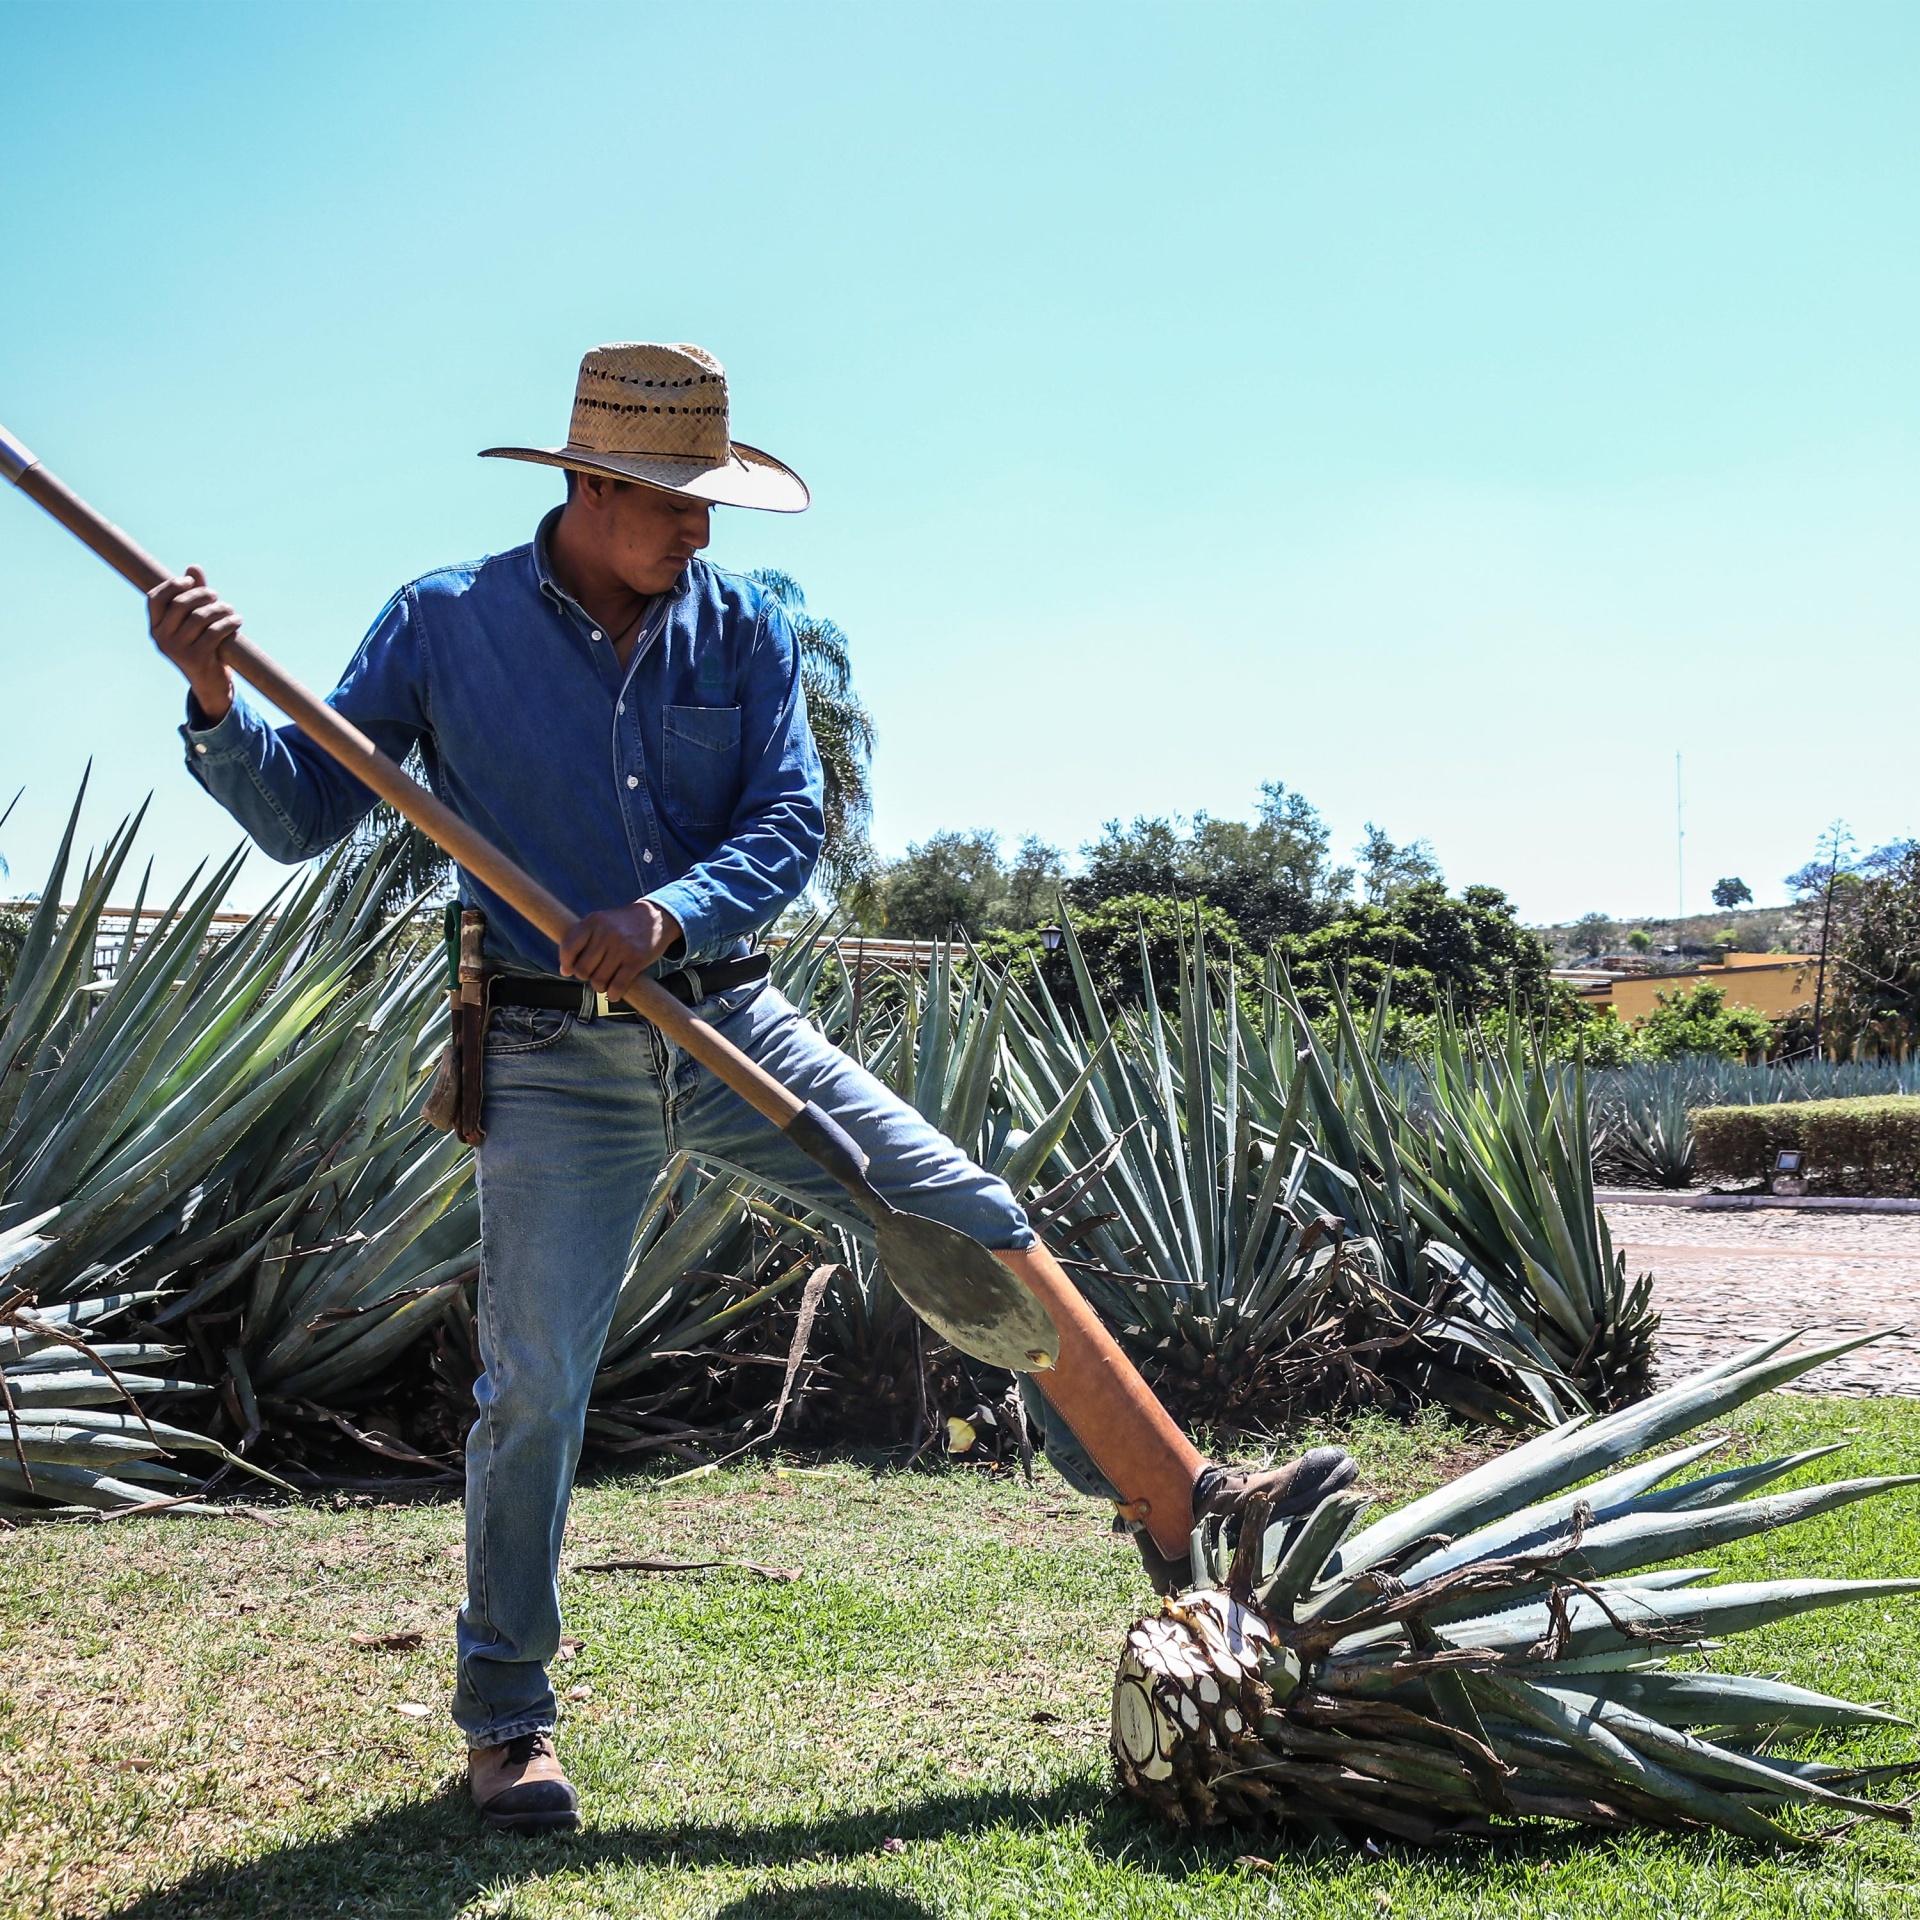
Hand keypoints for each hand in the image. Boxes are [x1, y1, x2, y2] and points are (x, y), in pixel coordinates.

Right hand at [149, 565, 239, 721]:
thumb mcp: (194, 621)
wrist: (210, 683)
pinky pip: (214, 633)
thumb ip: (193, 595)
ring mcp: (177, 650)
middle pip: (180, 604)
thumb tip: (193, 568)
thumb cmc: (202, 645)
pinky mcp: (195, 658)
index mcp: (156, 627)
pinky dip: (229, 624)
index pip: (154, 598)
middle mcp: (161, 638)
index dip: (171, 585)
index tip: (190, 581)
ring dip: (220, 609)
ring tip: (230, 610)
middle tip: (217, 596)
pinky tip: (237, 622)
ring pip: (200, 617)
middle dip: (202, 595)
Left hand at [558, 900, 683, 1002]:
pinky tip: (614, 994)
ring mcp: (622, 946)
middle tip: (594, 973)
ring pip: (599, 980)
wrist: (656, 917)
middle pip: (583, 969)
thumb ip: (581, 940)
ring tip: (605, 982)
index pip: (568, 948)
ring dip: (600, 987)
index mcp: (593, 922)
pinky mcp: (636, 959)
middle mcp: (606, 933)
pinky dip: (613, 994)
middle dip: (586, 977)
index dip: (566, 963)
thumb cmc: (623, 924)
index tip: (569, 970)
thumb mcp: (600, 921)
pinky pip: (618, 985)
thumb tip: (565, 970)